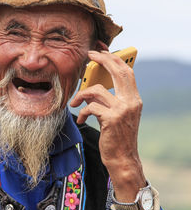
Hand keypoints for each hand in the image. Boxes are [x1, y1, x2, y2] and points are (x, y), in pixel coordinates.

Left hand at [70, 50, 145, 201]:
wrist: (122, 159)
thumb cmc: (117, 136)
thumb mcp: (119, 114)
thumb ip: (113, 99)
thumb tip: (96, 84)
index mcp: (134, 99)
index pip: (126, 71)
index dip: (114, 58)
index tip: (101, 50)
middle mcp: (131, 102)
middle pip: (117, 72)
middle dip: (102, 60)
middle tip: (88, 55)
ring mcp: (122, 110)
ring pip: (96, 90)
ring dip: (81, 95)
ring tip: (75, 103)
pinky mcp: (111, 119)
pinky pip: (90, 107)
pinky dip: (82, 112)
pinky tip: (80, 119)